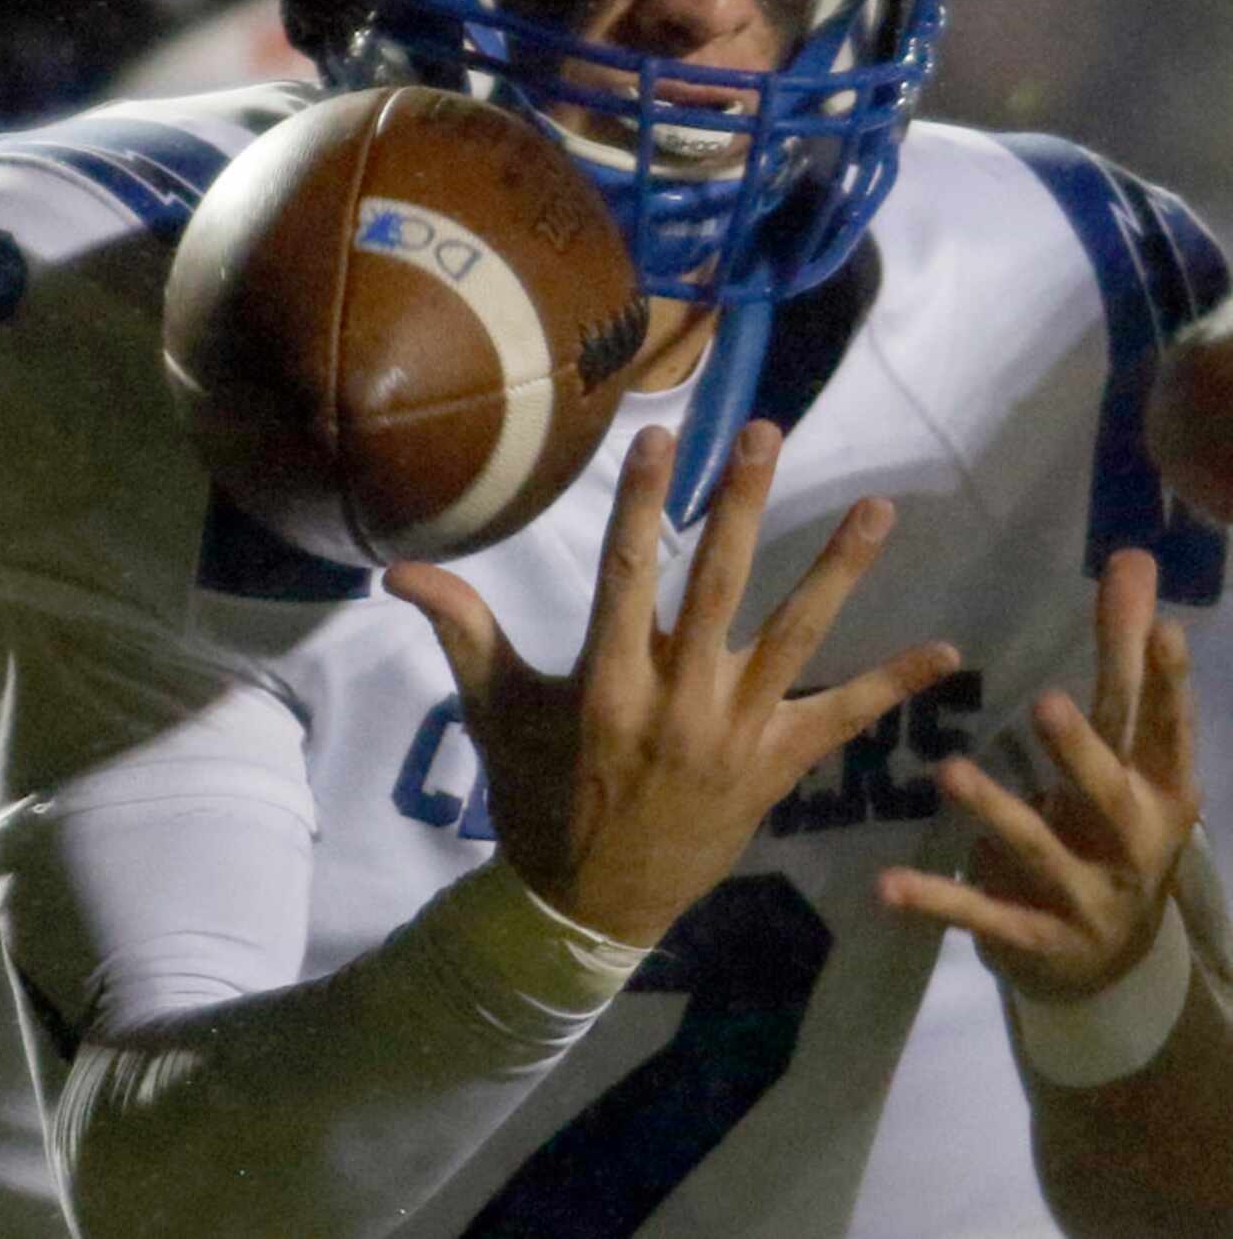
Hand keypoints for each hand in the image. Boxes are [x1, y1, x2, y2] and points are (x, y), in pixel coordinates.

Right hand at [386, 419, 959, 946]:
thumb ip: (461, 631)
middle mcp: (678, 700)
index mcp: (607, 682)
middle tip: (768, 434)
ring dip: (840, 572)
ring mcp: (736, 734)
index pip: (627, 573)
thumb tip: (396, 571)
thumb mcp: (496, 714)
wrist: (589, 909)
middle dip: (745, 505)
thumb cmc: (537, 798)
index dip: (647, 503)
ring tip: (881, 509)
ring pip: (796, 638)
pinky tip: (948, 651)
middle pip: (719, 586)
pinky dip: (893, 686)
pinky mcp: (776, 768)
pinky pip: (841, 720)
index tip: (665, 436)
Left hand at [878, 549, 1202, 999]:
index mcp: (1162, 789)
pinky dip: (936, 900)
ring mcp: (1085, 896)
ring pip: (1038, 848)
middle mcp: (1133, 843)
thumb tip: (1134, 554)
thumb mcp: (1125, 746)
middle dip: (1080, 752)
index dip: (1170, 684)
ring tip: (949, 771)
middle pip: (1109, 793)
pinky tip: (885, 885)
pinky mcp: (1033, 936)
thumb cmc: (1114, 820)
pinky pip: (980, 914)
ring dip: (995, 811)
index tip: (1166, 630)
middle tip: (1044, 702)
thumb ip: (1121, 652)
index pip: (1168, 729)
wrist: (1110, 963)